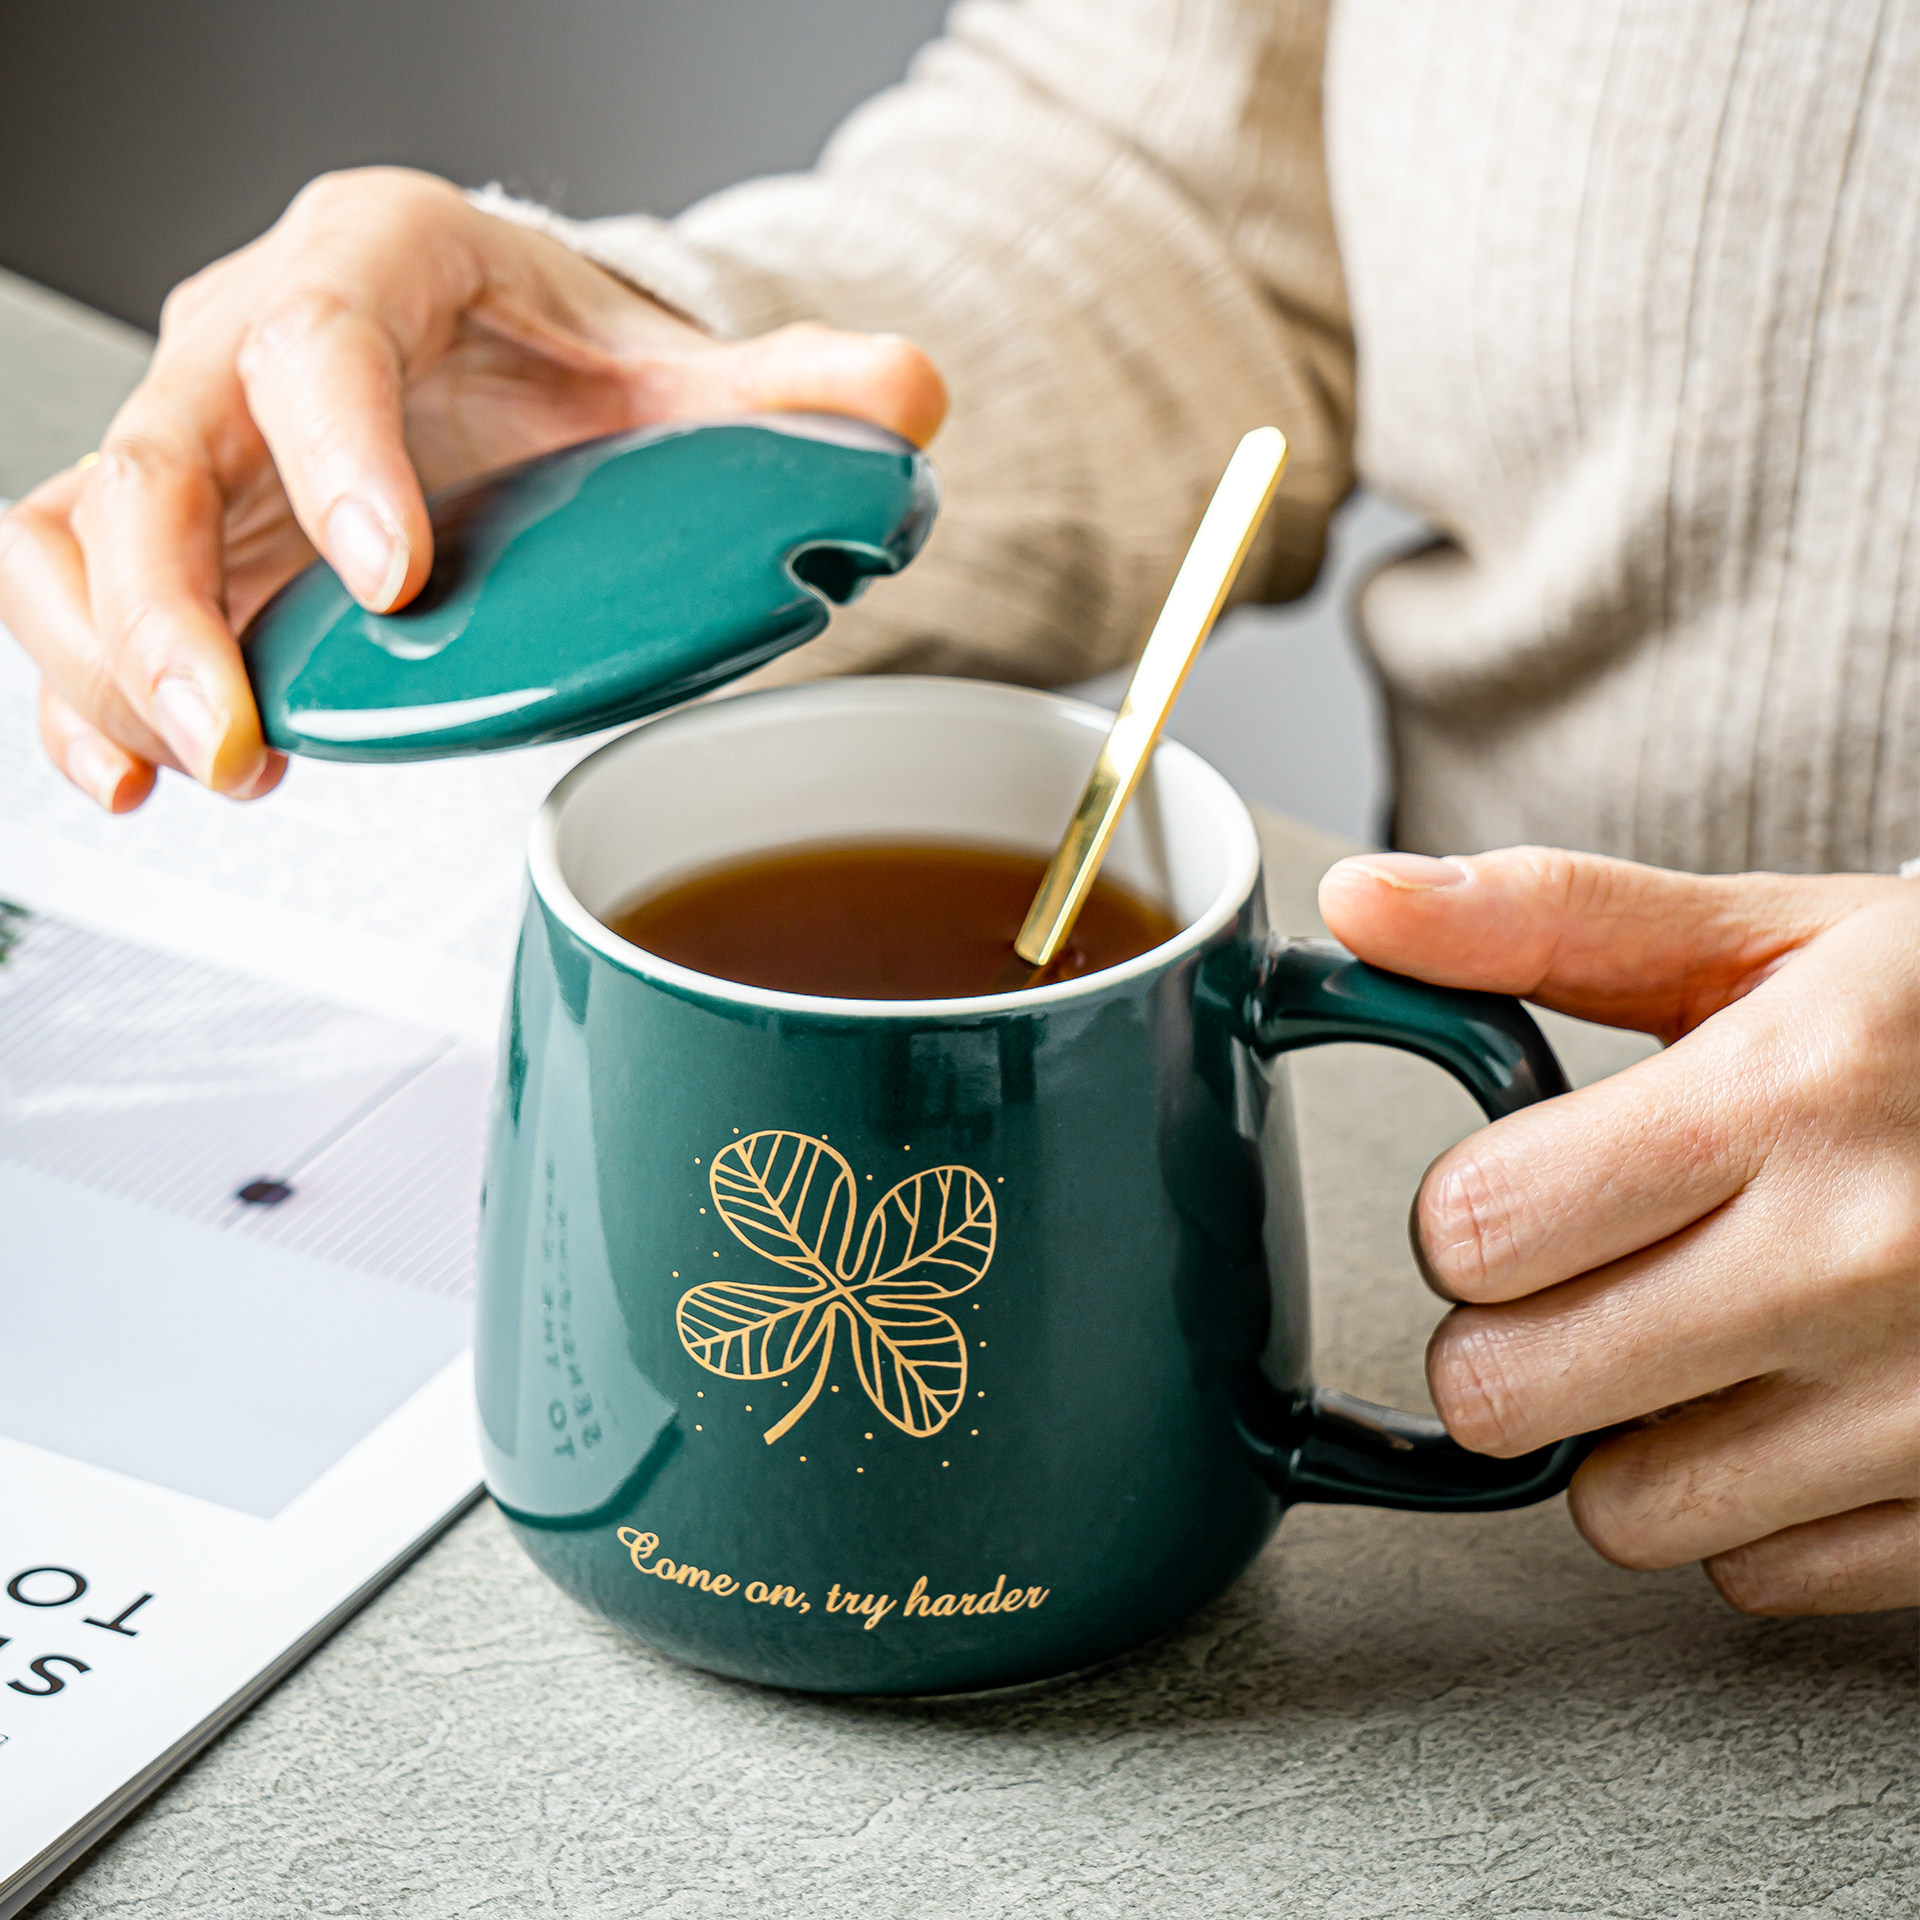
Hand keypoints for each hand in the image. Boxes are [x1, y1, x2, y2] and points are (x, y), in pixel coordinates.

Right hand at [0, 167, 945, 811]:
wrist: (498, 358)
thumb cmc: (563, 358)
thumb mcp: (679, 366)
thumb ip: (792, 391)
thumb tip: (908, 403)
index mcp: (379, 265)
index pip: (317, 339)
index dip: (336, 457)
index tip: (392, 578)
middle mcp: (252, 341)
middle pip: (153, 450)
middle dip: (170, 608)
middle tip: (242, 737)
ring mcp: (200, 440)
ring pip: (79, 529)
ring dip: (106, 663)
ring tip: (192, 770)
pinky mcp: (176, 534)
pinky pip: (76, 592)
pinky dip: (84, 687)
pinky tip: (135, 774)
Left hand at [1320, 847, 1919, 1615]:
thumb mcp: (1773, 940)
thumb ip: (1549, 922)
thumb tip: (1358, 904)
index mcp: (1788, 1093)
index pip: (1477, 1228)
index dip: (1471, 1213)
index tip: (1526, 1190)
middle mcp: (1864, 1260)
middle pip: (1508, 1390)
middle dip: (1513, 1333)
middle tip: (1594, 1271)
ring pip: (1620, 1510)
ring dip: (1631, 1431)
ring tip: (1711, 1331)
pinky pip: (1758, 1575)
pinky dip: (1757, 1504)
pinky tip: (1810, 1400)